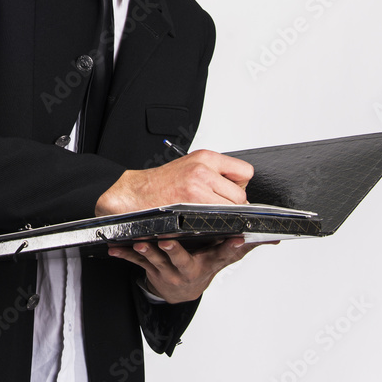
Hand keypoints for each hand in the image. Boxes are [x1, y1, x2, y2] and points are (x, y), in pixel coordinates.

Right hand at [95, 149, 252, 216]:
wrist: (137, 193)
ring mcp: (198, 189)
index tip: (229, 191)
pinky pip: (218, 220)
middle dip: (232, 203)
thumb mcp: (192, 164)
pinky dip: (214, 223)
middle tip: (215, 205)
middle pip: (240, 194)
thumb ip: (216, 172)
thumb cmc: (163, 182)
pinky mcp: (191, 207)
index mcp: (206, 157)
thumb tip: (239, 187)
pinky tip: (202, 219)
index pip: (245, 172)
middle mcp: (203, 170)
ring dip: (224, 214)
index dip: (239, 185)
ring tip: (207, 212)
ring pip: (231, 209)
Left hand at [108, 238, 277, 303]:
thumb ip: (243, 246)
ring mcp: (169, 273)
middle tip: (168, 240)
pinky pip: (137, 264)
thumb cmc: (202, 266)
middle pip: (182, 260)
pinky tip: (115, 248)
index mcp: (210, 263)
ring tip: (141, 242)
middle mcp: (189, 270)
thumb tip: (274, 238)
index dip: (231, 247)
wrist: (179, 292)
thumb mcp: (223, 259)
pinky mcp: (151, 271)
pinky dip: (125, 255)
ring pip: (157, 262)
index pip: (223, 254)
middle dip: (175, 251)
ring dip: (148, 252)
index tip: (237, 238)